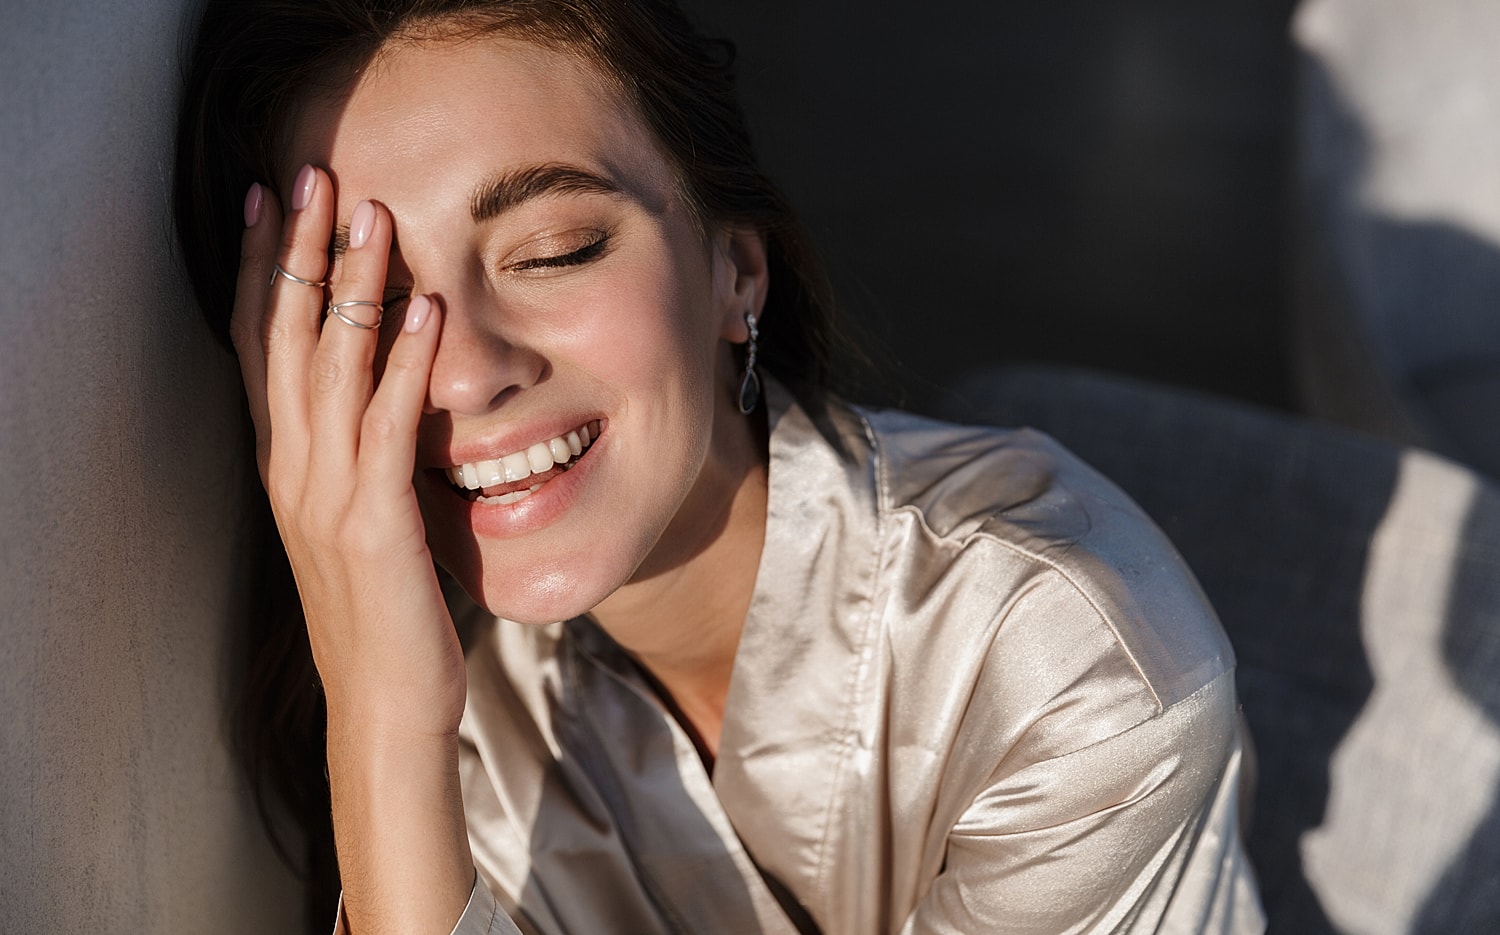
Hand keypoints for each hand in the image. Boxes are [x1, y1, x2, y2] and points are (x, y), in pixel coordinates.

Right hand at [234, 165, 463, 735]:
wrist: (383, 709)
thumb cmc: (384, 618)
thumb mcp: (364, 523)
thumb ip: (366, 461)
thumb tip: (392, 404)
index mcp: (288, 468)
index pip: (260, 348)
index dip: (263, 270)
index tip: (270, 200)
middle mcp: (293, 471)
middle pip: (284, 339)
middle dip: (298, 251)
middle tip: (311, 173)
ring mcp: (327, 497)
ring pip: (329, 367)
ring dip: (352, 285)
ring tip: (370, 213)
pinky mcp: (375, 525)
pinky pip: (386, 428)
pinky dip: (405, 364)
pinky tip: (426, 311)